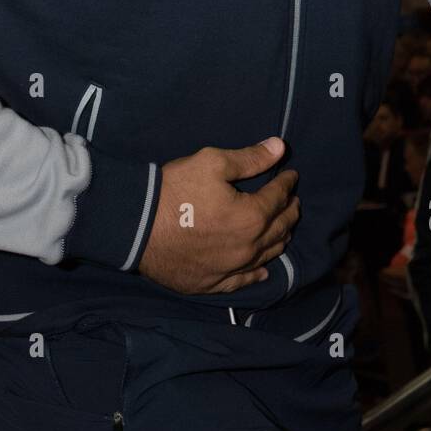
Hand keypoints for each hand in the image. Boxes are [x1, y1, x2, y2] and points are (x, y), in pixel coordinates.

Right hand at [138, 137, 298, 294]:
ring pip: (267, 255)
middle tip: (292, 201)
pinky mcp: (212, 282)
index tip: (290, 175)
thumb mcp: (212, 162)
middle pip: (279, 228)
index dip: (287, 183)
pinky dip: (257, 273)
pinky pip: (244, 280)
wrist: (137, 225)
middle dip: (289, 211)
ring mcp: (231, 269)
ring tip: (283, 227)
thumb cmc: (175, 190)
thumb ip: (249, 158)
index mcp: (252, 216)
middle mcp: (248, 247)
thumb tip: (280, 148)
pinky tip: (263, 269)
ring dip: (279, 238)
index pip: (279, 197)